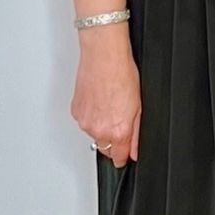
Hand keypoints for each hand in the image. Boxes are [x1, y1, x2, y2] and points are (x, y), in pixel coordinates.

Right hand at [70, 28, 141, 166]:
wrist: (104, 57)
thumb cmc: (123, 74)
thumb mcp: (139, 106)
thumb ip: (136, 134)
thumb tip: (134, 150)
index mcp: (117, 131)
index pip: (118, 158)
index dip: (124, 157)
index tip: (125, 156)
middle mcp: (98, 130)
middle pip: (105, 148)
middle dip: (113, 142)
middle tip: (118, 123)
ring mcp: (84, 122)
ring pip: (94, 134)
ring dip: (101, 127)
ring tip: (109, 105)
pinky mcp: (75, 112)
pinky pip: (84, 121)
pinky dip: (91, 116)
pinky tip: (99, 100)